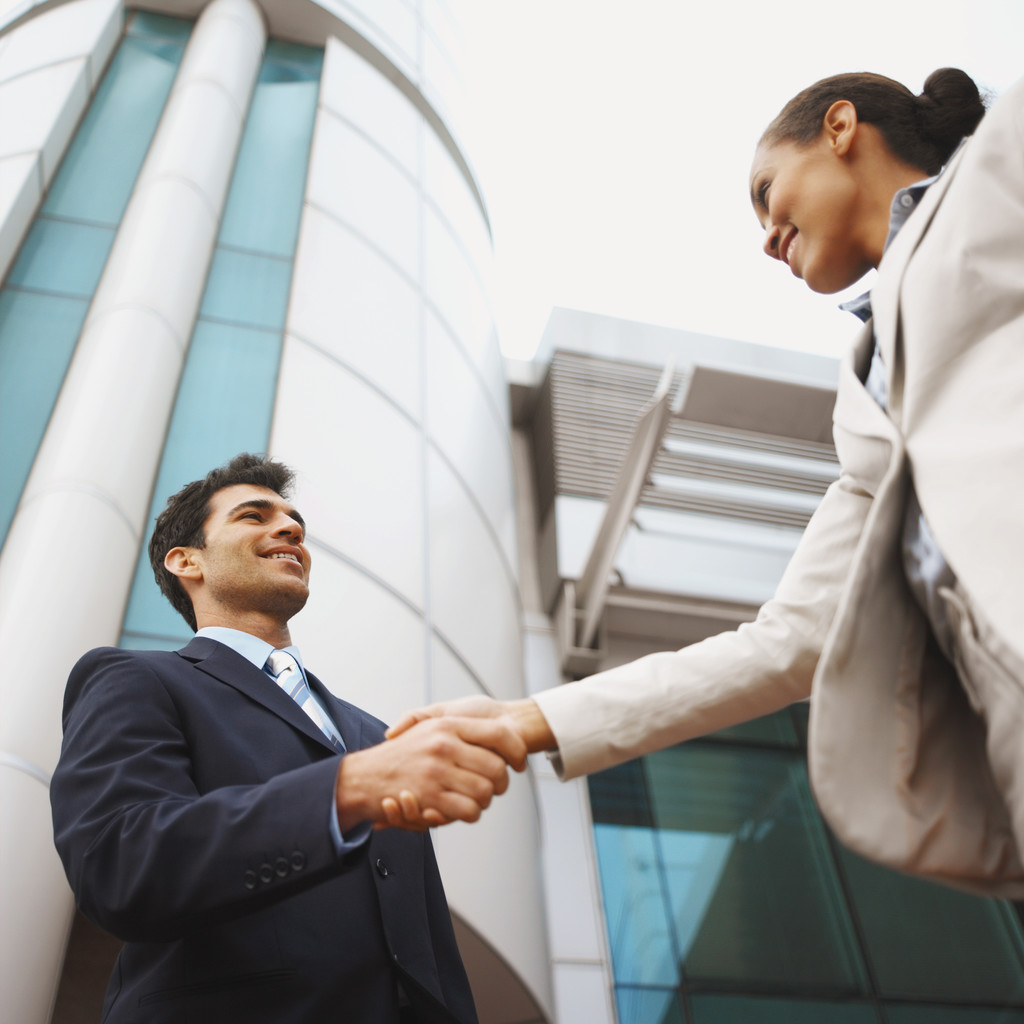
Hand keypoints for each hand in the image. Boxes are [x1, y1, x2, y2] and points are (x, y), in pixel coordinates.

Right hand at [381, 697, 554, 828]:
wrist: (363, 776)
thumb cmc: (400, 752)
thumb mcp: (425, 723)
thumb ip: (456, 723)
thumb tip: (498, 731)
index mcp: (448, 725)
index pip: (500, 734)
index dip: (517, 751)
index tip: (518, 763)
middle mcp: (445, 745)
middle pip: (497, 768)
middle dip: (501, 782)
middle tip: (495, 787)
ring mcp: (437, 771)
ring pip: (486, 791)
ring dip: (485, 800)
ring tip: (476, 799)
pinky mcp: (430, 796)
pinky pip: (469, 810)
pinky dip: (471, 814)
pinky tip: (463, 810)